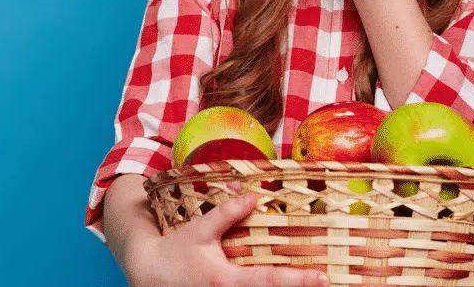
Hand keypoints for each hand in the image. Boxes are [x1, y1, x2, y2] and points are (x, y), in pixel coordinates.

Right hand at [125, 193, 327, 286]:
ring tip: (309, 282)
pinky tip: (282, 284)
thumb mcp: (200, 230)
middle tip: (327, 282)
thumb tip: (253, 195)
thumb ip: (227, 213)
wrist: (147, 275)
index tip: (322, 278)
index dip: (297, 280)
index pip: (269, 281)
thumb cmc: (174, 251)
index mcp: (226, 280)